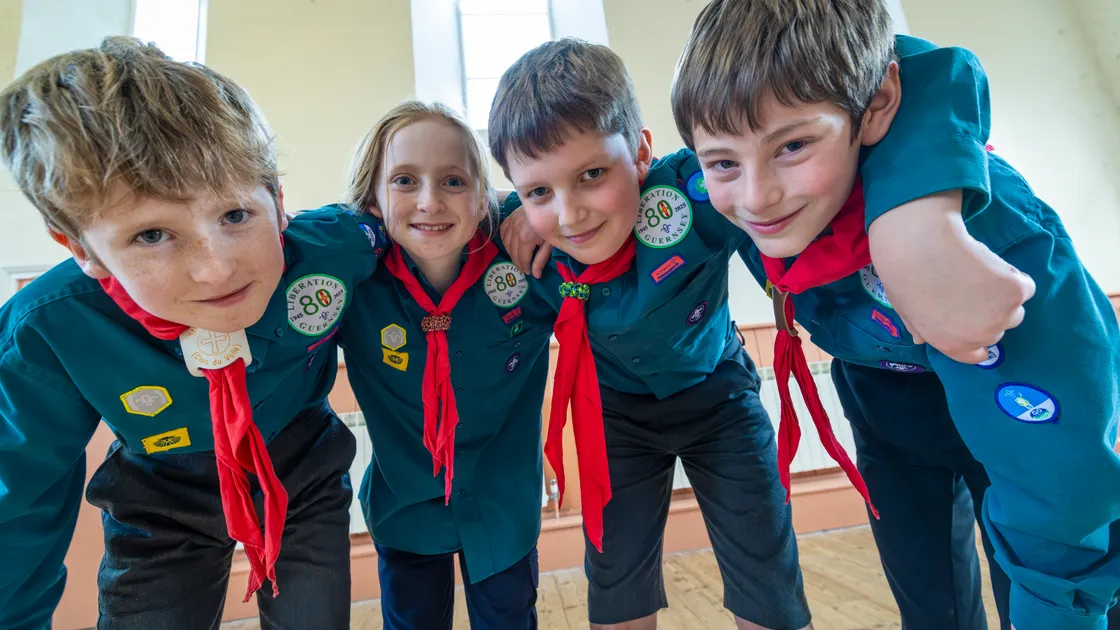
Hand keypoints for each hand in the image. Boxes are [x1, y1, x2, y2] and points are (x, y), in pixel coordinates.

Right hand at [500, 207, 551, 277]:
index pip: (522, 258)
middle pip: (513, 253)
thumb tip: (535, 275)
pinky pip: (503, 233)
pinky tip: (511, 245)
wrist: (547, 204)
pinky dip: (505, 241)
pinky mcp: (508, 218)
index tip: (528, 272)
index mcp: (526, 238)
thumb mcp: (549, 243)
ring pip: (506, 244)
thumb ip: (541, 259)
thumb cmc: (551, 224)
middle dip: (518, 263)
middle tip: (524, 268)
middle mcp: (515, 231)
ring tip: (518, 258)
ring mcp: (510, 223)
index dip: (525, 267)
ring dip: (511, 253)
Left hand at [868, 190, 1035, 363]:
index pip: (976, 354)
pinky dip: (1014, 276)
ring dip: (1005, 296)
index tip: (977, 321)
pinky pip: (1025, 287)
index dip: (978, 337)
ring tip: (981, 274)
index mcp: (951, 344)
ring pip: (1015, 310)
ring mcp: (1002, 316)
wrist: (921, 247)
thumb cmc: (905, 277)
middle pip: (998, 329)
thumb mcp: (906, 311)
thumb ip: (919, 328)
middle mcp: (980, 336)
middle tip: (974, 289)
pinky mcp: (1016, 292)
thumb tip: (920, 339)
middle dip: (990, 312)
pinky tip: (991, 263)